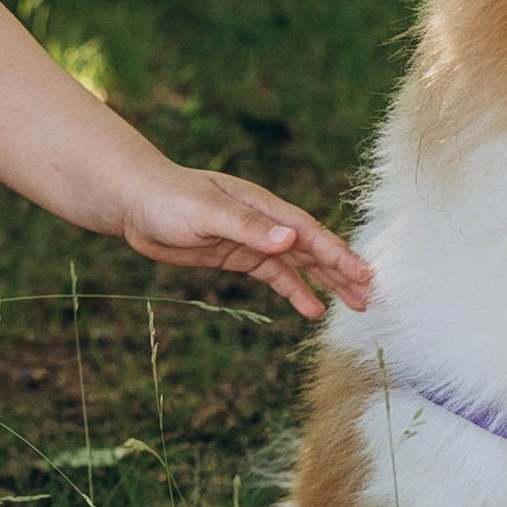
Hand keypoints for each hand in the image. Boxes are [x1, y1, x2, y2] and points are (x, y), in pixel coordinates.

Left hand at [119, 170, 371, 317]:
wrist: (134, 201)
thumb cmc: (168, 197)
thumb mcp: (206, 211)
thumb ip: (246, 226)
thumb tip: (288, 239)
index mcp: (263, 207)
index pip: (308, 233)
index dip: (337, 254)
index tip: (363, 274)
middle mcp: (264, 223)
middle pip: (312, 249)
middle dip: (342, 272)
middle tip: (371, 296)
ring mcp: (252, 240)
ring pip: (299, 264)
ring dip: (326, 283)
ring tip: (355, 305)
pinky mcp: (237, 256)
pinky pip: (274, 275)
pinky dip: (294, 291)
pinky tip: (311, 309)